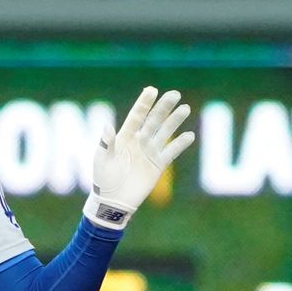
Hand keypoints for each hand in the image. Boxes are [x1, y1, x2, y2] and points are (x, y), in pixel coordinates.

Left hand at [83, 87, 194, 229]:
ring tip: (185, 108)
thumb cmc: (102, 178)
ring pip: (164, 133)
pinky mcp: (158, 165)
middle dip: (163, 108)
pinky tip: (189, 135)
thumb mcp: (101, 159)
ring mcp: (149, 152)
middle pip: (153, 121)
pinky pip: (171, 152)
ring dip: (174, 121)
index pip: (136, 116)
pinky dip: (180, 144)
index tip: (152, 90)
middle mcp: (139, 141)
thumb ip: (106, 143)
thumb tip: (107, 125)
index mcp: (124, 137)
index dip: (143, 103)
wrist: (113, 200)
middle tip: (174, 94)